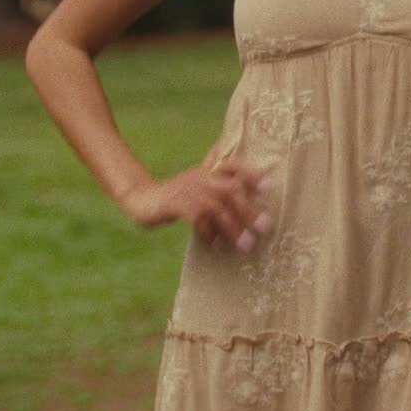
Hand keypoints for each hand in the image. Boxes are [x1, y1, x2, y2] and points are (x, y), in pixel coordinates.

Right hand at [120, 161, 270, 251]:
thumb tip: (244, 209)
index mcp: (207, 172)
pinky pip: (198, 218)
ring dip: (234, 227)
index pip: (232, 166)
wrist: (142, 200)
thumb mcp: (196, 189)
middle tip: (264, 227)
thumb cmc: (175, 199)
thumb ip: (217, 194)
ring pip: (217, 207)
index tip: (268, 186)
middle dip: (249, 209)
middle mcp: (200, 177)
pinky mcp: (175, 204)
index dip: (250, 174)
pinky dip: (208, 232)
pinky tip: (213, 244)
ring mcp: (187, 189)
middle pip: (230, 190)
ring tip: (245, 244)